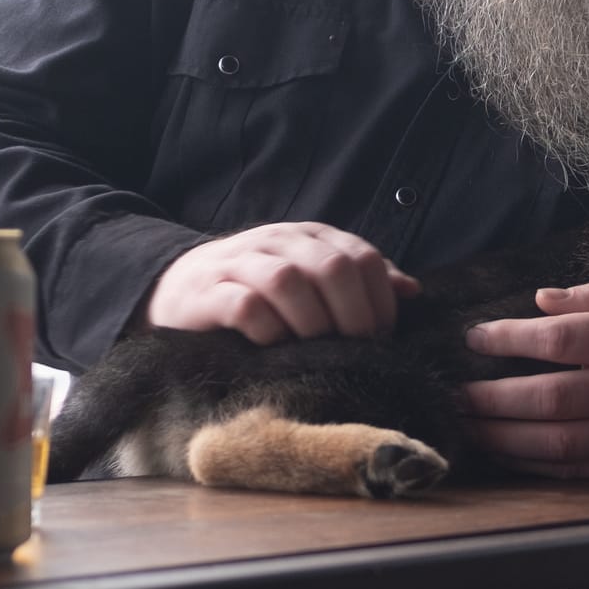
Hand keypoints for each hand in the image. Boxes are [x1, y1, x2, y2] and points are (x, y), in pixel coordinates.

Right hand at [143, 223, 419, 342]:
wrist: (177, 289)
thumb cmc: (257, 292)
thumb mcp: (311, 278)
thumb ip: (358, 281)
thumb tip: (411, 290)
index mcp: (310, 237)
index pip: (363, 257)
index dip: (380, 302)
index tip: (380, 339)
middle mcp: (277, 241)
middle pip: (331, 266)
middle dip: (353, 315)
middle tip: (353, 351)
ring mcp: (239, 264)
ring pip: (287, 279)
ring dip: (311, 322)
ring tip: (316, 351)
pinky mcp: (207, 294)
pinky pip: (245, 306)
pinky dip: (268, 330)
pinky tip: (275, 347)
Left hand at [460, 276, 588, 477]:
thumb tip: (539, 300)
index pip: (559, 341)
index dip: (509, 340)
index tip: (475, 337)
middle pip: (548, 398)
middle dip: (491, 398)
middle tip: (455, 392)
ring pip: (555, 443)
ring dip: (502, 436)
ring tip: (466, 424)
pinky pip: (575, 470)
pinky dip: (533, 464)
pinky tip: (504, 451)